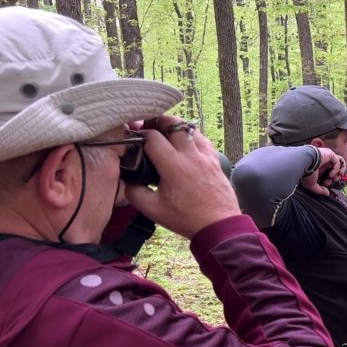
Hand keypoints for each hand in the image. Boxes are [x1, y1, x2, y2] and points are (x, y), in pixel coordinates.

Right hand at [124, 115, 240, 238]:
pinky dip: (190, 136)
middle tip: (148, 127)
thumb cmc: (187, 218)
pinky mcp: (215, 160)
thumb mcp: (152, 209)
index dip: (140, 134)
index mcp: (174, 165)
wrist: (219, 226)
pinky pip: (202, 139)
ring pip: (190, 128)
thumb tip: (127, 179)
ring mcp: (206, 156)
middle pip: (173, 123)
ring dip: (175, 127)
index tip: (134, 138)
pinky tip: (184, 145)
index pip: (153, 137)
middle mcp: (191, 155)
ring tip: (165, 134)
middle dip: (157, 121)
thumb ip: (134, 192)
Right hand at [299, 147, 345, 195]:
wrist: (303, 163)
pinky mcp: (330, 154)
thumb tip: (327, 193)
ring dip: (339, 171)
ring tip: (336, 177)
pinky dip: (336, 169)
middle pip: (335, 169)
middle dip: (335, 177)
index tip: (326, 184)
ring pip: (339, 163)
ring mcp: (327, 157)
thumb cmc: (305, 173)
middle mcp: (324, 162)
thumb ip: (320, 189)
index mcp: (319, 168)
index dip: (330, 180)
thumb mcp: (311, 185)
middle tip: (331, 181)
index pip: (329, 173)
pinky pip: (338, 161)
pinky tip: (331, 174)